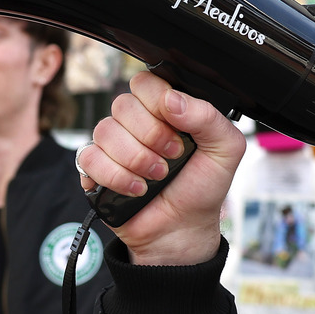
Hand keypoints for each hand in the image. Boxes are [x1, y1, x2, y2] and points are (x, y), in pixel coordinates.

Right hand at [76, 72, 245, 264]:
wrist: (182, 230)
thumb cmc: (202, 188)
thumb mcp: (225, 149)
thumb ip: (208, 116)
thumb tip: (172, 99)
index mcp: (165, 109)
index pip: (146, 83)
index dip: (159, 104)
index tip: (178, 131)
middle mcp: (135, 123)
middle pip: (122, 104)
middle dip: (151, 137)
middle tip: (171, 159)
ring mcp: (112, 145)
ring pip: (105, 131)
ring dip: (136, 160)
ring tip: (155, 178)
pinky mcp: (94, 169)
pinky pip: (89, 158)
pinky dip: (116, 177)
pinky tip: (136, 189)